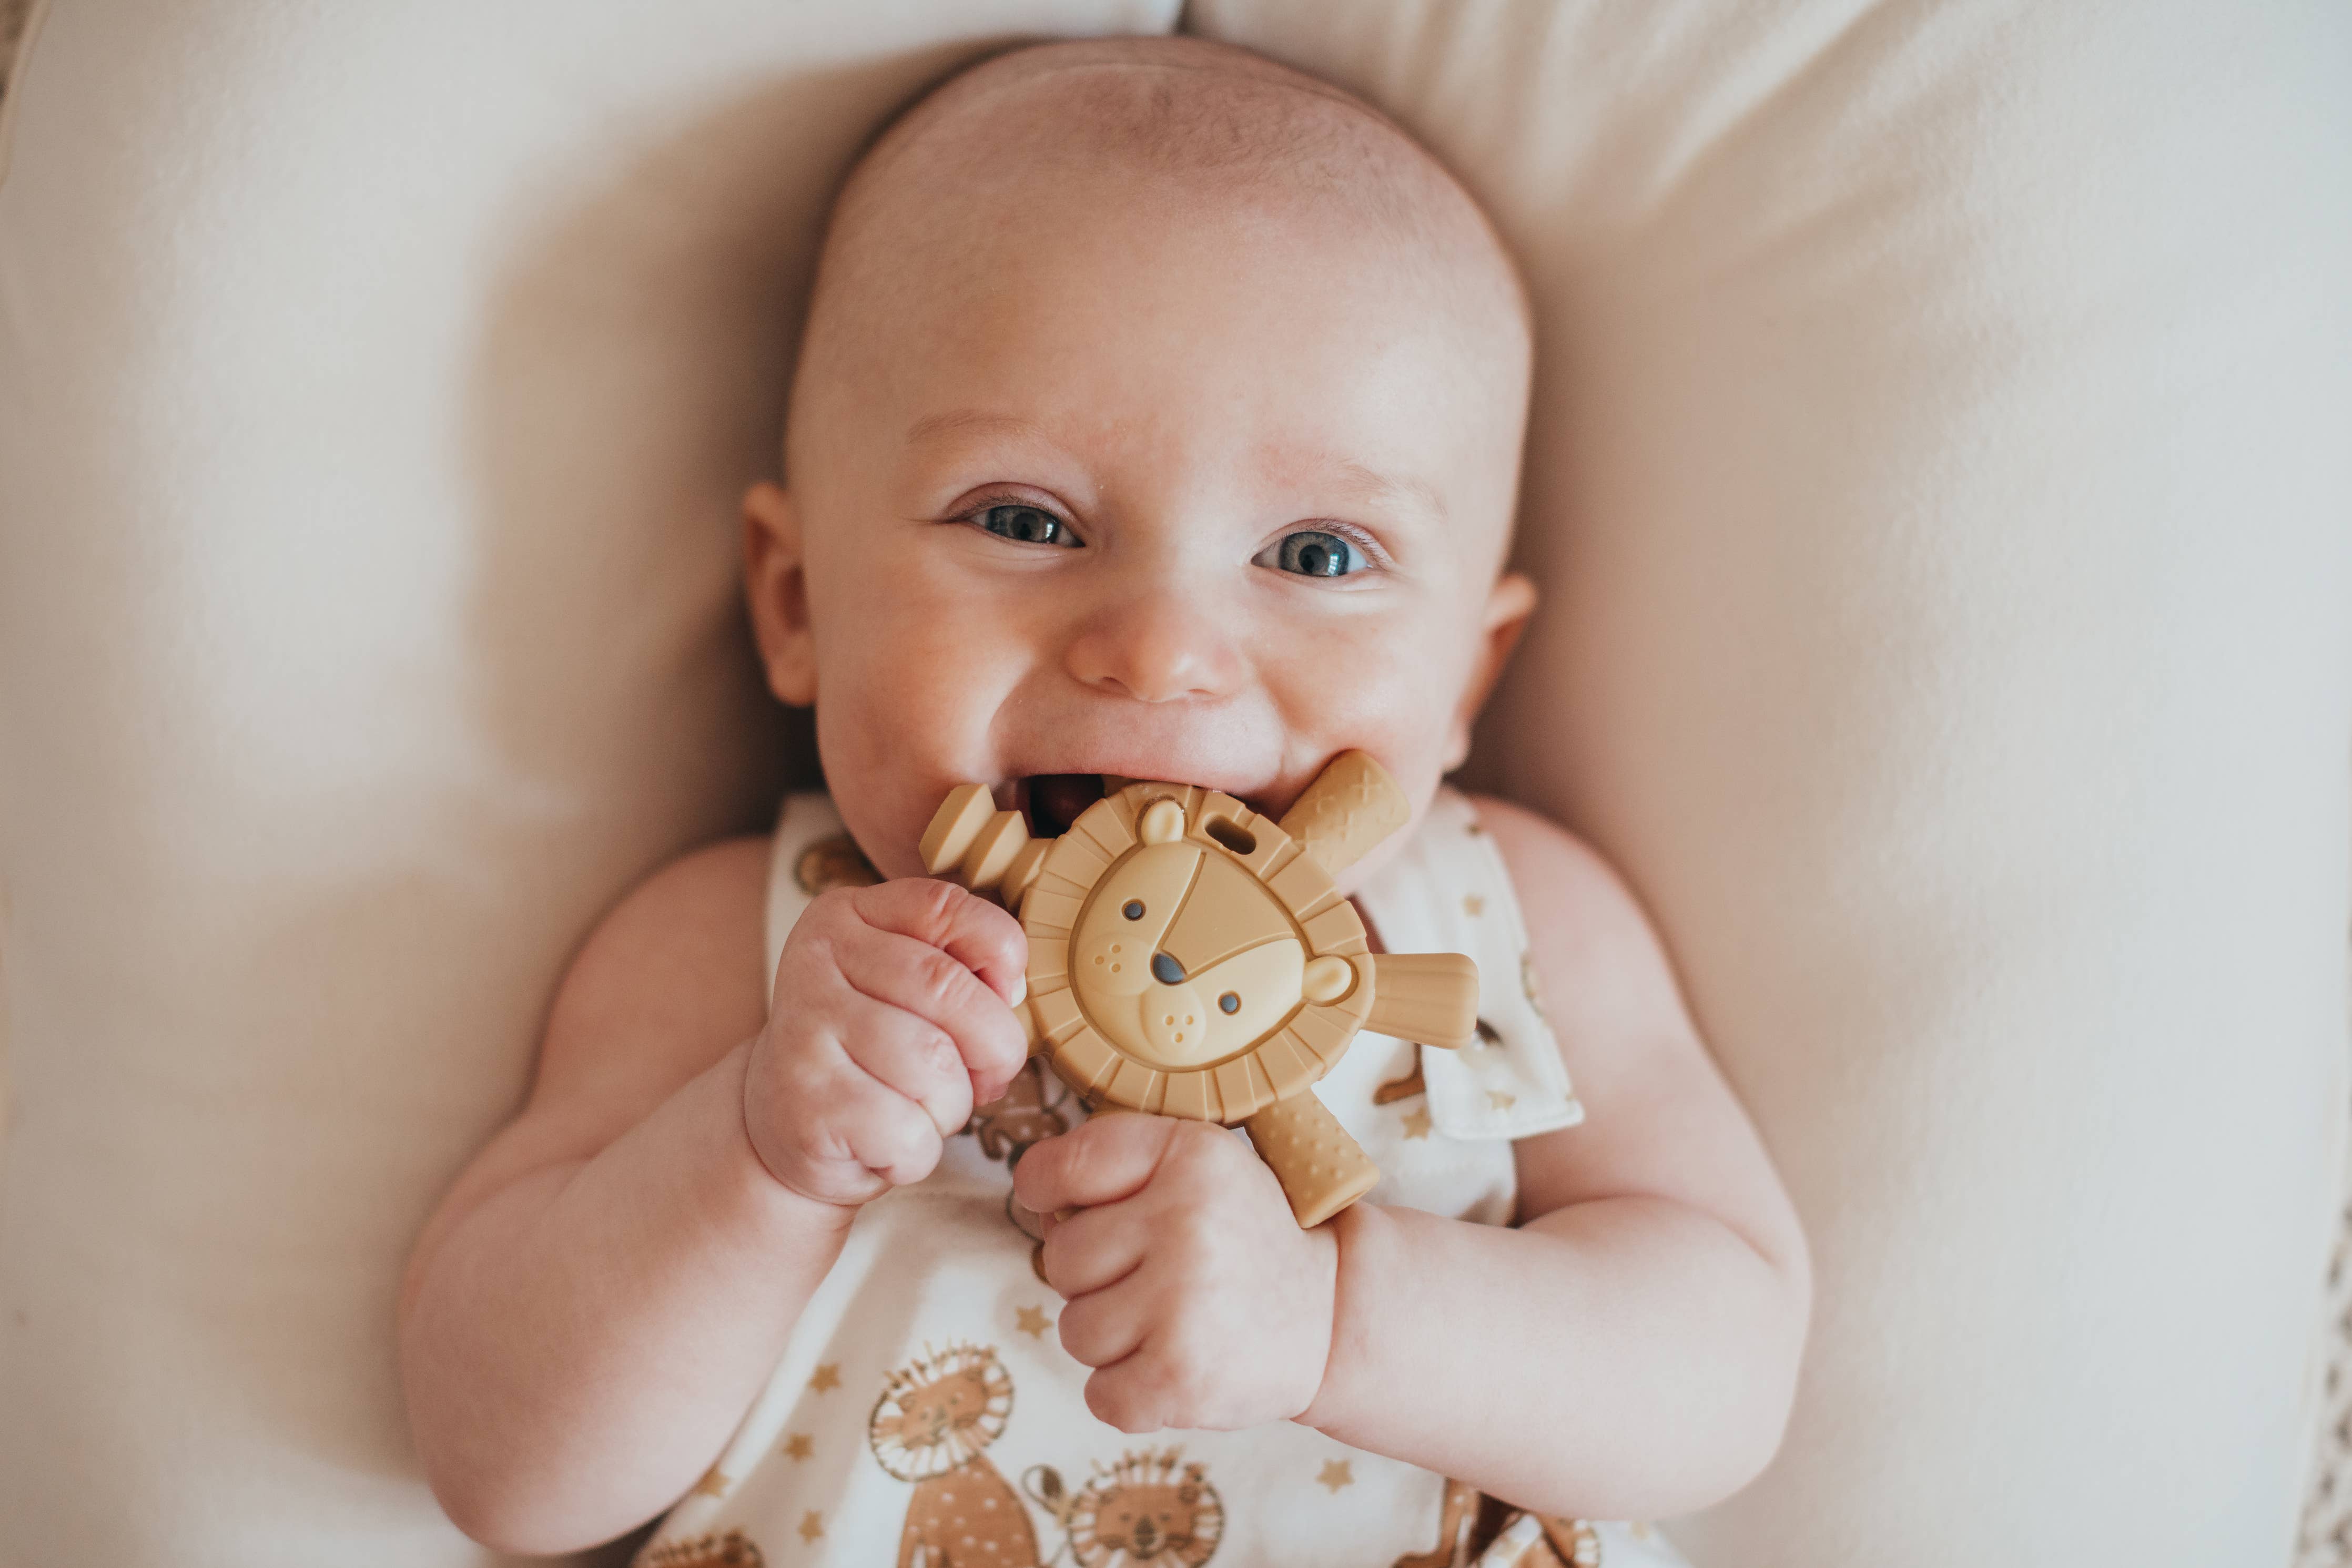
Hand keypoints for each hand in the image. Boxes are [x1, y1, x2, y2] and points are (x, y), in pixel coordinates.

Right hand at [743, 879, 1028, 1208]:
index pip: (944, 906)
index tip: (1006, 995)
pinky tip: (886, 1145)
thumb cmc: (871, 1053)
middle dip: (994, 1045)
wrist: (783, 1126)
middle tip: (985, 1077)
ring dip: (953, 1105)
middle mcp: (815, 961)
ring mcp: (802, 1030)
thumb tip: (1009, 994)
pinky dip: (919, 1152)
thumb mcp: (908, 989)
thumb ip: (959, 969)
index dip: (999, 951)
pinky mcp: (804, 1104)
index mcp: (845, 915)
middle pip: (947, 987)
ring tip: (922, 1112)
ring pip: (934, 1064)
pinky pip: (907, 1130)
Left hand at [1012, 1112, 1339, 1432]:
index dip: (1046, 1190)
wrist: (1334, 1313)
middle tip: (1155, 1277)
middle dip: (1093, 1276)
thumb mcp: (1201, 1167)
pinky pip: (1100, 1394)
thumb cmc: (1245, 1238)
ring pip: (1075, 1330)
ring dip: (1113, 1337)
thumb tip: (1037, 1203)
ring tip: (1173, 1321)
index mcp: (1187, 1154)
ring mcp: (1181, 1303)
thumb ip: (1118, 1166)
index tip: (1065, 1207)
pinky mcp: (1180, 1377)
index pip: (1060, 1167)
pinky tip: (1175, 1363)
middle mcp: (1184, 1220)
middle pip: (1059, 1259)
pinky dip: (1129, 1391)